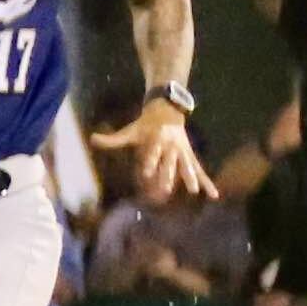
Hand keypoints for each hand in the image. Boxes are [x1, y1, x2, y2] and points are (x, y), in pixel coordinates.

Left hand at [92, 96, 217, 204]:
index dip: (149, 161)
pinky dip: (207, 181)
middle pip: (170, 161)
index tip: (146, 173)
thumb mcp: (130, 130)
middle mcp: (171, 146)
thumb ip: (113, 138)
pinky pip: (199, 170)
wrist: (168, 111)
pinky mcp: (190, 156)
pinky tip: (214, 194)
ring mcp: (182, 151)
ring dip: (190, 178)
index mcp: (156, 139)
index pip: (152, 152)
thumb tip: (92, 138)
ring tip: (194, 191)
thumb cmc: (145, 125)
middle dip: (168, 174)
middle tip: (167, 189)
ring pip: (187, 165)